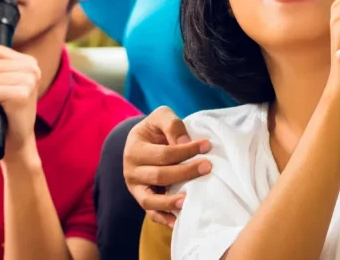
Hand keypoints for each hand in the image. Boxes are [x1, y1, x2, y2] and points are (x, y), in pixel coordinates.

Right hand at [123, 107, 212, 226]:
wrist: (143, 141)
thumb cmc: (155, 129)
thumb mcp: (161, 116)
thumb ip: (172, 125)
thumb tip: (184, 143)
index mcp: (134, 148)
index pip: (164, 153)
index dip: (186, 150)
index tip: (207, 145)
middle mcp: (131, 170)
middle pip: (160, 176)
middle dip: (186, 172)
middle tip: (208, 167)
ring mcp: (135, 188)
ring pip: (150, 200)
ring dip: (171, 202)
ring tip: (189, 200)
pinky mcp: (142, 199)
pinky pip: (150, 214)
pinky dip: (163, 219)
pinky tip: (179, 222)